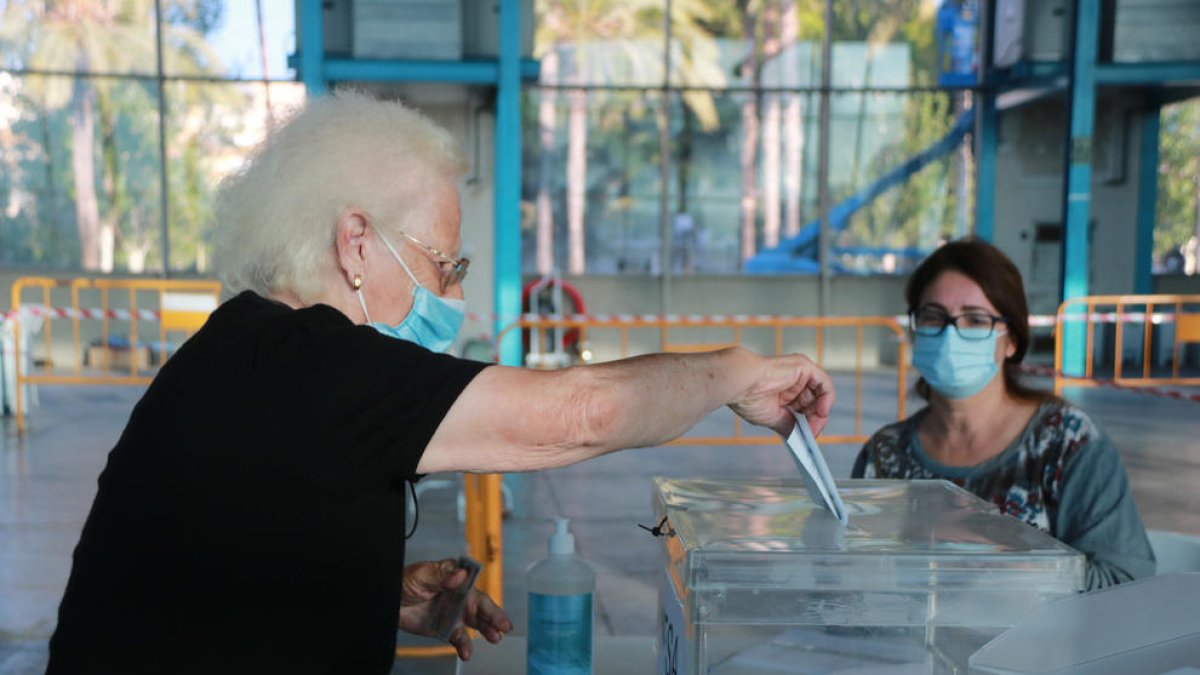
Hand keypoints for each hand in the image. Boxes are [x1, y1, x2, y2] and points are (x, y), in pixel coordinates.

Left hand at [398, 558, 512, 660]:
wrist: (388, 600)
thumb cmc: (404, 580)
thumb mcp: (422, 575)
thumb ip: (442, 576)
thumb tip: (460, 575)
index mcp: (456, 578)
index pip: (474, 586)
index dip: (485, 596)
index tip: (492, 607)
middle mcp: (460, 595)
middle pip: (480, 606)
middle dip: (494, 616)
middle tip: (505, 626)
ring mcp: (455, 612)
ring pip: (476, 622)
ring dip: (486, 630)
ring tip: (495, 638)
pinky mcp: (446, 628)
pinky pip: (459, 638)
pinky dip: (464, 646)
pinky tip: (467, 653)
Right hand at [729, 353, 834, 436]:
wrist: (741, 384)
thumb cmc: (748, 397)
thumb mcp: (774, 418)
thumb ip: (790, 426)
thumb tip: (803, 438)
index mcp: (783, 391)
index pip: (804, 408)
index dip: (808, 423)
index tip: (808, 437)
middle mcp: (793, 381)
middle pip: (814, 403)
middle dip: (814, 420)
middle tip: (811, 433)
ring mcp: (799, 373)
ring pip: (820, 395)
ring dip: (820, 413)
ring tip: (812, 425)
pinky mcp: (804, 367)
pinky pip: (824, 384)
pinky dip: (826, 399)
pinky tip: (820, 411)